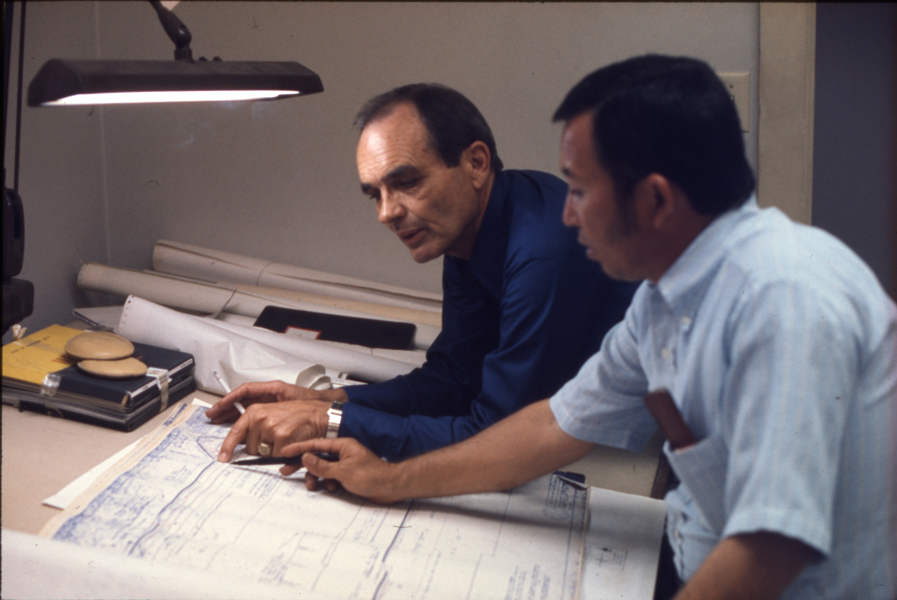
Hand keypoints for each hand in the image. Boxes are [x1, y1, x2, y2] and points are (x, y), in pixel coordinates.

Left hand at [207, 381, 346, 461]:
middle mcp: (260, 417)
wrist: (318, 414)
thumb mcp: (272, 414)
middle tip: (274, 441)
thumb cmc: (297, 416)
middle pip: (249, 448)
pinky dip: (284, 456)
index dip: (228, 447)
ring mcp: (270, 427)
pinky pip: (276, 457)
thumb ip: (256, 428)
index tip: (223, 458)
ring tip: (285, 440)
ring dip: (272, 452)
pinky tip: (292, 444)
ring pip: (262, 454)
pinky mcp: (282, 437)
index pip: (235, 432)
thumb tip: (241, 447)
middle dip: (260, 449)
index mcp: (255, 411)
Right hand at [280, 438, 403, 503]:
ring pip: (323, 469)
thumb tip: (306, 458)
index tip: (285, 452)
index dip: (299, 448)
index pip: (316, 444)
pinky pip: (331, 478)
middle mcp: (342, 453)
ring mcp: (345, 464)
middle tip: (286, 470)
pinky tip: (333, 489)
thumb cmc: (372, 476)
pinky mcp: (347, 475)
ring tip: (313, 486)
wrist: (390, 487)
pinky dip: (328, 483)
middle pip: (316, 456)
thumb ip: (322, 465)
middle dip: (302, 465)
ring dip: (316, 477)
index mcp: (342, 445)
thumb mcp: (343, 471)